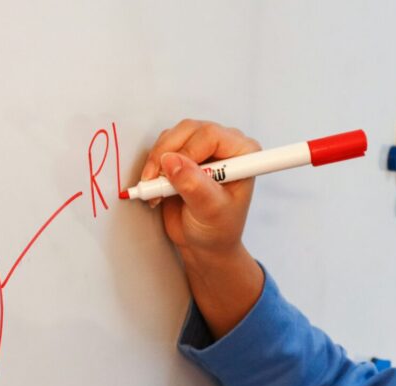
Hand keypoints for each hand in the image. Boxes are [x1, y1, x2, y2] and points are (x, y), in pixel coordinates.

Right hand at [141, 119, 260, 260]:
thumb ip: (194, 186)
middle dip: (166, 155)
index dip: (188, 151)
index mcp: (242, 154)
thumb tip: (172, 162)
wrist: (204, 244)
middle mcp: (223, 147)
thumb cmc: (218, 230)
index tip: (174, 174)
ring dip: (157, 162)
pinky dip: (153, 168)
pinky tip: (156, 189)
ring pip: (172, 137)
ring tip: (157, 191)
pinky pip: (162, 148)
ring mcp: (202, 149)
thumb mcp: (210, 211)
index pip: (211, 135)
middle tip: (156, 182)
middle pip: (188, 130)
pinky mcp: (182, 156)